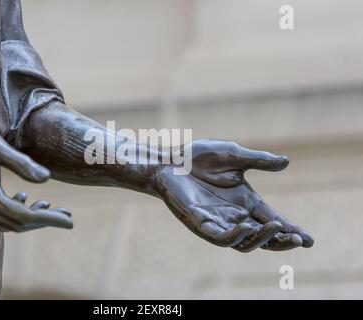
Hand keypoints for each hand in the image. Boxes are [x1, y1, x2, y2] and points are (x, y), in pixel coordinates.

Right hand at [0, 114, 71, 231]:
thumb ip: (20, 163)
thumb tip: (46, 179)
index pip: (24, 217)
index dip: (49, 220)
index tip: (69, 221)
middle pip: (15, 224)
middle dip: (43, 220)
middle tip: (65, 214)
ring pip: (3, 223)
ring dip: (27, 217)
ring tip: (46, 205)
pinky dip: (9, 213)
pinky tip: (20, 197)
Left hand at [151, 139, 312, 251]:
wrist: (171, 159)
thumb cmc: (200, 157)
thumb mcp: (234, 155)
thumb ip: (258, 160)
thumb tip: (286, 162)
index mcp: (245, 201)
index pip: (271, 218)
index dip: (290, 229)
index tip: (309, 240)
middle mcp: (233, 215)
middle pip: (262, 235)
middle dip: (281, 240)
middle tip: (299, 239)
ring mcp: (216, 221)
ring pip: (244, 241)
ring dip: (262, 239)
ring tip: (277, 228)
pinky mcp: (199, 222)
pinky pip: (219, 237)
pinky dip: (234, 236)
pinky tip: (246, 227)